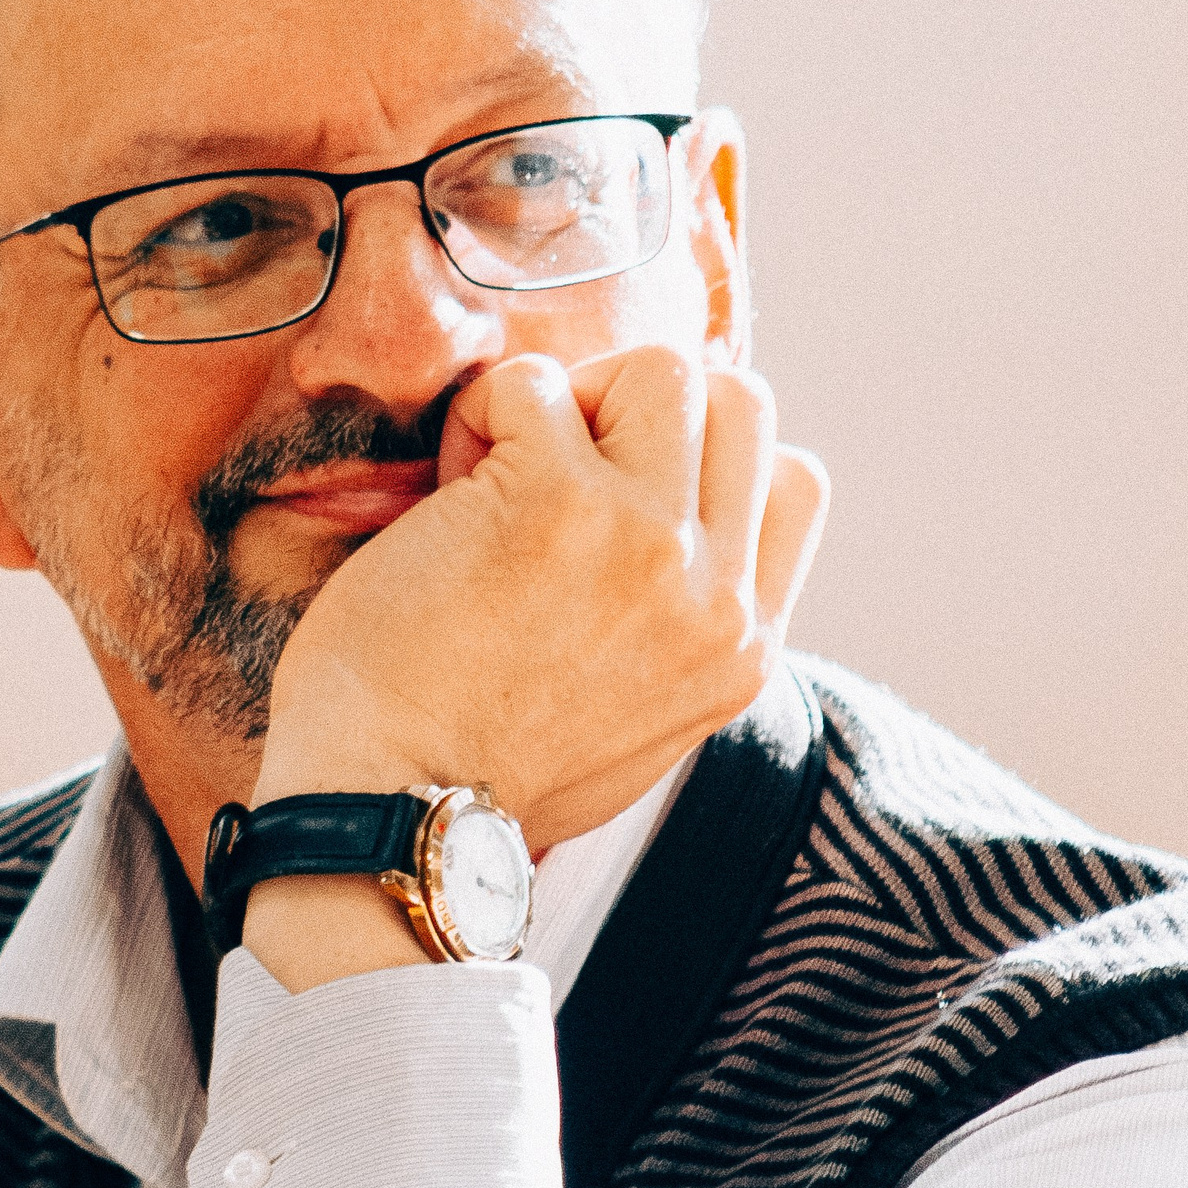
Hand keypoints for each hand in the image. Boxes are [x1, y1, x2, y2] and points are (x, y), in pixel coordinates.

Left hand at [257, 345, 826, 848]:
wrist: (393, 819)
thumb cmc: (475, 773)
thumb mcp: (640, 724)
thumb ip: (680, 625)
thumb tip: (676, 527)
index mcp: (744, 648)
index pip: (793, 481)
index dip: (701, 458)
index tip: (617, 497)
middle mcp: (717, 594)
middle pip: (740, 401)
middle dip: (639, 408)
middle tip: (554, 472)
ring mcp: (649, 540)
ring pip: (660, 368)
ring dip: (571, 397)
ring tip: (502, 474)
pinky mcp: (556, 502)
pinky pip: (532, 383)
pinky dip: (482, 415)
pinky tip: (447, 490)